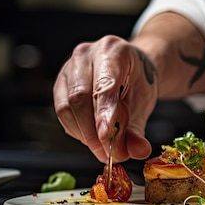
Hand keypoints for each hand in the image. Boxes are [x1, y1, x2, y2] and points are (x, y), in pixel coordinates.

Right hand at [53, 35, 157, 162]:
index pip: (104, 85)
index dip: (103, 114)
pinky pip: (62, 113)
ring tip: (103, 146)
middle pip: (79, 97)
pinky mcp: (59, 84)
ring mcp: (68, 68)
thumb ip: (138, 129)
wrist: (131, 68)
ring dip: (84, 134)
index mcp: (112, 50)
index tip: (106, 138)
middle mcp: (85, 55)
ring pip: (66, 107)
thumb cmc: (137, 81)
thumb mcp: (144, 102)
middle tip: (107, 153)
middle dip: (92, 131)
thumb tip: (137, 151)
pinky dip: (77, 130)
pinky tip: (93, 135)